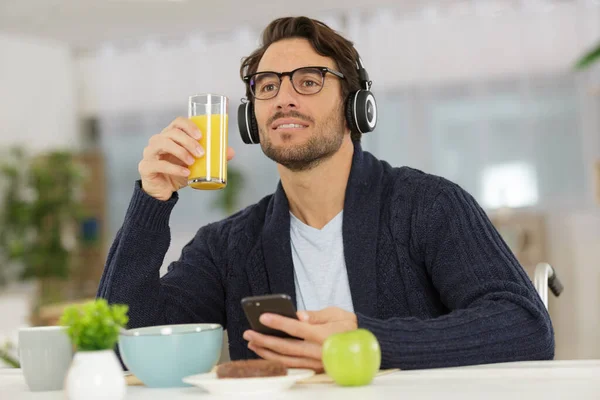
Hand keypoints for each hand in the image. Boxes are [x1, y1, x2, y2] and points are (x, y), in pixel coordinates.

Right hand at [138, 117, 234, 200]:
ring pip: (163, 143)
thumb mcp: (196, 165)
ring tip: (193, 161)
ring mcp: (150, 153)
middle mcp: (158, 141)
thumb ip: (212, 157)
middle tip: (201, 153)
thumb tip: (231, 152)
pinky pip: (159, 164)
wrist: (162, 191)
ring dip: (180, 151)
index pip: (177, 122)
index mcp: (170, 136)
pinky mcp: (146, 167)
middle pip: (172, 133)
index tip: (201, 135)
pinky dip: (174, 168)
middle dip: (188, 141)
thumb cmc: (178, 172)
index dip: (189, 126)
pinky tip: (185, 172)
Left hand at [243, 307, 357, 371]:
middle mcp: (319, 351)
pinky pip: (291, 366)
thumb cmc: (347, 325)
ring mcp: (316, 363)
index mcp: (324, 335)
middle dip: (265, 339)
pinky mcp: (314, 369)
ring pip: (286, 360)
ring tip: (252, 342)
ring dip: (266, 352)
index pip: (297, 328)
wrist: (361, 344)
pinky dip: (275, 361)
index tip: (263, 317)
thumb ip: (317, 315)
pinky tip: (265, 353)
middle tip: (249, 332)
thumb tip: (300, 315)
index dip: (279, 323)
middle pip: (287, 347)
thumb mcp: (336, 313)